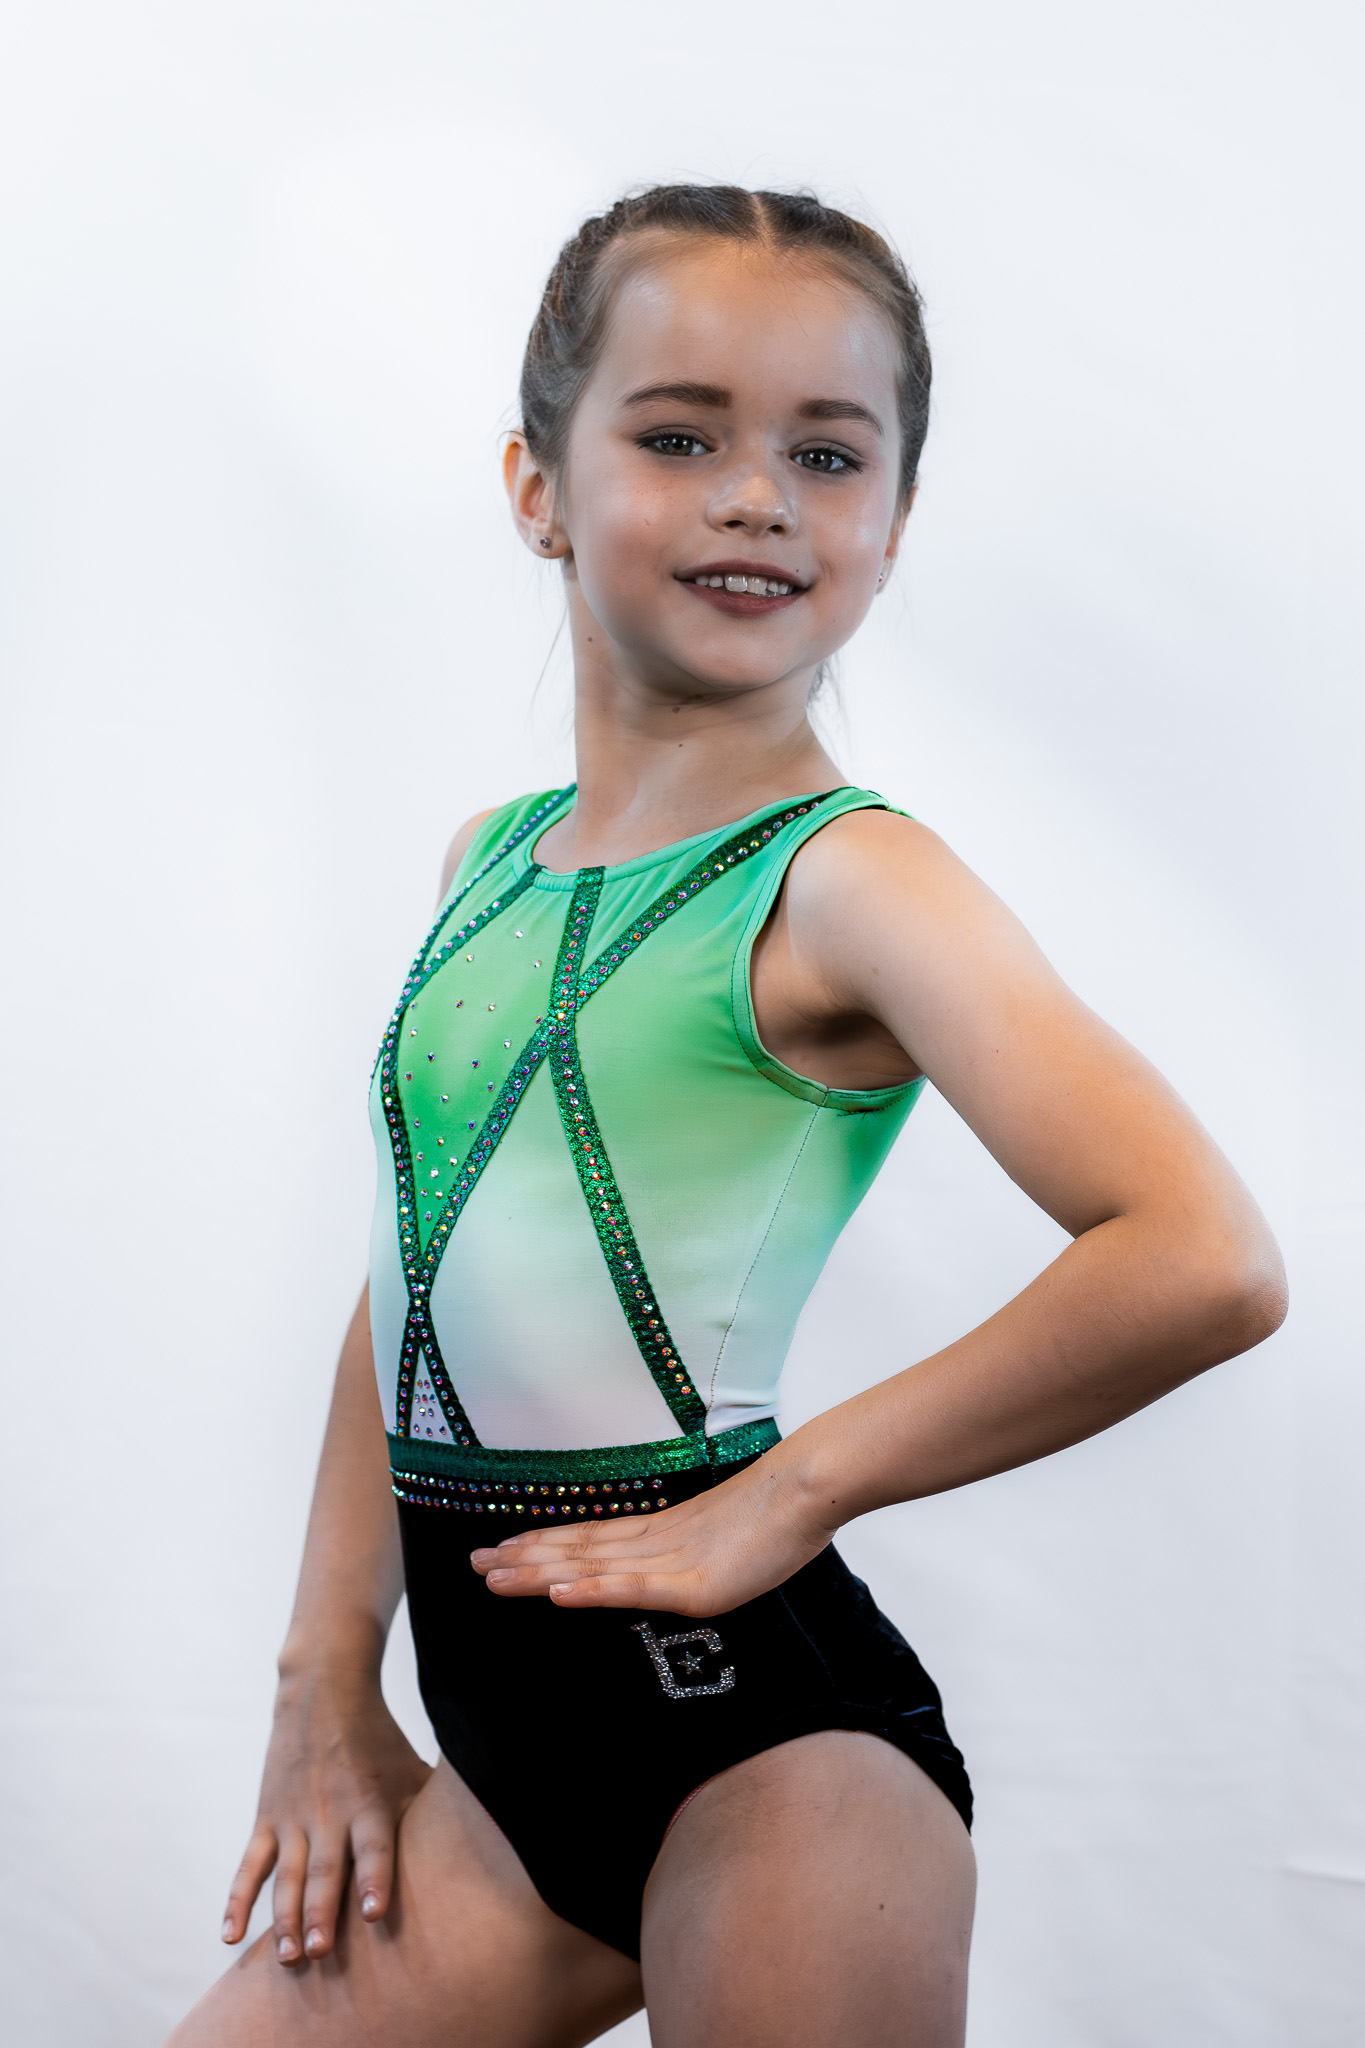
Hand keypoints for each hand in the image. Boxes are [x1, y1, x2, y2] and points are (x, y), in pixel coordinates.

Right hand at [221, 1666, 430, 1963]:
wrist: (323, 1692)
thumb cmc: (379, 1741)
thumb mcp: (411, 1771)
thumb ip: (432, 1813)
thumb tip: (487, 1841)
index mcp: (370, 1803)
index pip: (375, 1847)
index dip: (375, 1878)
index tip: (373, 1912)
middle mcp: (330, 1813)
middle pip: (326, 1870)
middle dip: (321, 1912)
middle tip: (319, 1952)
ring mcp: (294, 1818)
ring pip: (287, 1876)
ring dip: (285, 1918)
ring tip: (288, 1956)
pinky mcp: (268, 1819)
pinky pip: (249, 1866)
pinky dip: (237, 1900)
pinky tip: (230, 1936)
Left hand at [470, 1446, 831, 1616]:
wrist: (809, 1486)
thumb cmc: (779, 1511)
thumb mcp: (727, 1536)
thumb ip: (698, 1552)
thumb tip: (684, 1561)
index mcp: (662, 1531)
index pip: (590, 1540)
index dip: (544, 1545)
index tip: (502, 1549)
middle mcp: (655, 1542)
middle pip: (577, 1551)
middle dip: (523, 1559)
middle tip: (472, 1563)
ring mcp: (671, 1562)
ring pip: (591, 1567)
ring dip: (539, 1573)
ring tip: (493, 1576)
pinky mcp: (692, 1584)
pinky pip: (632, 1588)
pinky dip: (592, 1589)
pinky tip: (558, 1593)